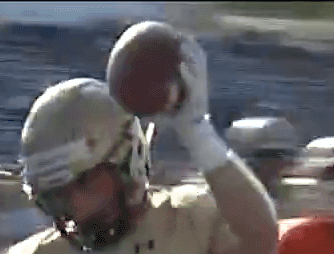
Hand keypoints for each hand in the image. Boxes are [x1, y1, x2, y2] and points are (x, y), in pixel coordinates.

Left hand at [166, 35, 231, 174]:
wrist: (196, 138)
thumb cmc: (181, 127)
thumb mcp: (167, 113)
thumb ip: (155, 105)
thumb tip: (133, 105)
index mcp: (194, 86)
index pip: (193, 64)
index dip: (187, 51)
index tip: (176, 40)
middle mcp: (199, 86)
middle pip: (198, 61)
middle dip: (190, 48)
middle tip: (177, 36)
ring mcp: (200, 91)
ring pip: (198, 68)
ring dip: (191, 55)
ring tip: (182, 44)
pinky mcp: (199, 99)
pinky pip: (193, 83)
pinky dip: (187, 73)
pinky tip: (180, 66)